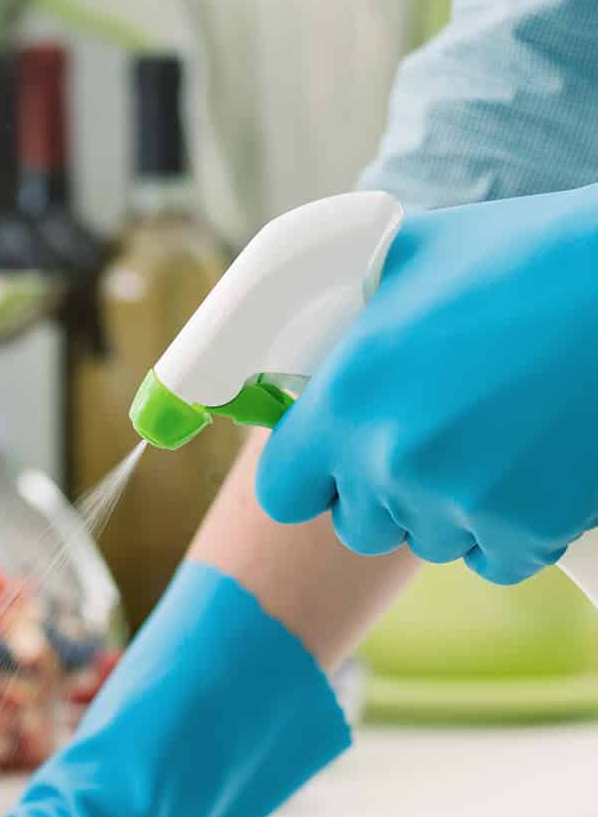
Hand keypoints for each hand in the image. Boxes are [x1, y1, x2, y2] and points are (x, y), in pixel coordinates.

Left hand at [257, 187, 597, 584]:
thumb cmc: (533, 257)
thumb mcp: (418, 256)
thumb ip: (360, 307)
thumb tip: (328, 317)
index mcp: (344, 398)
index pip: (282, 490)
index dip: (307, 477)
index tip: (330, 462)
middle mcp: (387, 461)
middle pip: (356, 525)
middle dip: (384, 495)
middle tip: (432, 442)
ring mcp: (456, 504)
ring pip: (429, 540)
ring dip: (450, 508)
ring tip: (497, 440)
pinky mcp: (523, 532)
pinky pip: (495, 560)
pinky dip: (511, 530)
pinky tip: (535, 472)